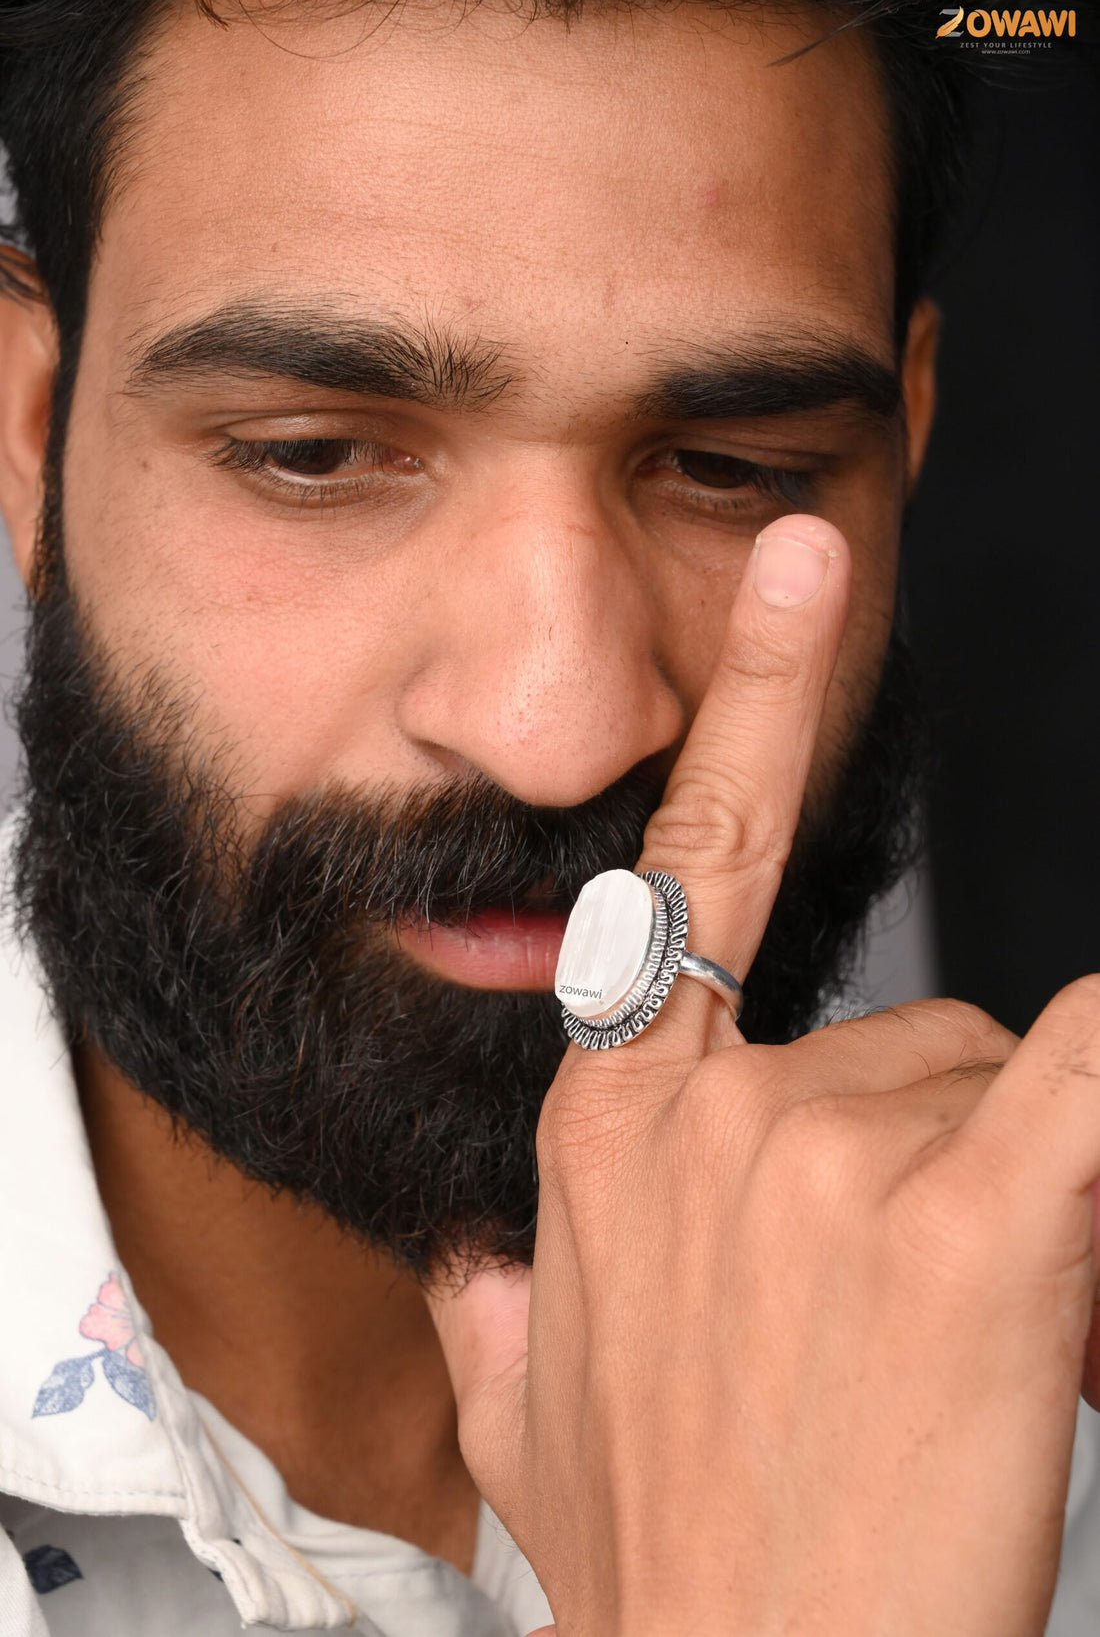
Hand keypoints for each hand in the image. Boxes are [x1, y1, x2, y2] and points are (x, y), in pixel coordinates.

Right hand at [427, 513, 1099, 1636]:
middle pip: (899, 1033)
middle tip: (903, 1315)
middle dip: (931, 1150)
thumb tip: (476, 1257)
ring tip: (951, 1350)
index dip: (754, 710)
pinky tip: (1098, 1078)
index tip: (805, 573)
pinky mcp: (972, 1224)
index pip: (686, 878)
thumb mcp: (517, 1430)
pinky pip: (1088, 1073)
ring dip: (1007, 1193)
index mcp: (609, 1140)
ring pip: (992, 1085)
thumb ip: (491, 1310)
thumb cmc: (669, 1574)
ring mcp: (829, 1159)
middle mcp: (708, 1118)